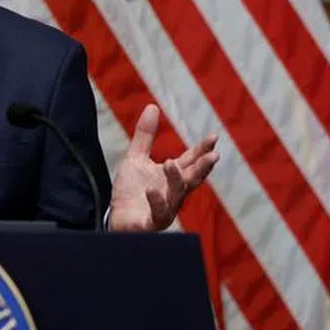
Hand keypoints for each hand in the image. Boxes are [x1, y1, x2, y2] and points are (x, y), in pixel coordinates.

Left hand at [107, 104, 217, 231]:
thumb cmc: (131, 191)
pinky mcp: (151, 222)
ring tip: (170, 162)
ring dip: (176, 180)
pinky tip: (152, 190)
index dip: (202, 150)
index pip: (191, 162)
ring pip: (176, 195)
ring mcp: (165, 209)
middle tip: (213, 156)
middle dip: (203, 168)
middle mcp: (174, 193)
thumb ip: (145, 136)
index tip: (213, 137)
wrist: (116, 218)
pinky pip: (158, 214)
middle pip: (192, 179)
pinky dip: (157, 202)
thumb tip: (153, 106)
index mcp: (173, 177)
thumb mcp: (136, 158)